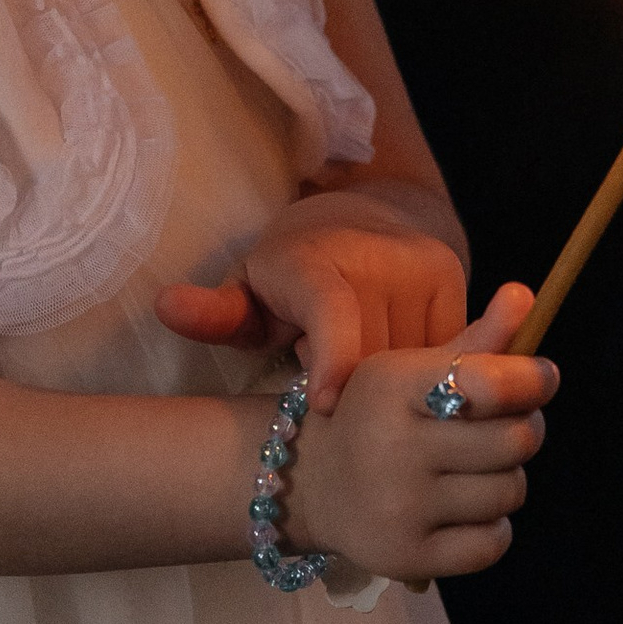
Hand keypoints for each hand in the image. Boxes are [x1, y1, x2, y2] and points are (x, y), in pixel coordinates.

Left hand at [157, 196, 468, 409]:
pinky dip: (423, 374)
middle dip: (352, 388)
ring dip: (390, 385)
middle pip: (374, 358)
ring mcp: (423, 266)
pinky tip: (399, 369)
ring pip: (415, 362)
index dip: (330, 361)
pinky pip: (446, 353)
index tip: (323, 404)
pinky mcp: (456, 278)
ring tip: (361, 369)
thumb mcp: (246, 292)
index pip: (332, 313)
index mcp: (316, 261)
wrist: (359, 219)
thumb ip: (215, 312)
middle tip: (325, 382)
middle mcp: (379, 256)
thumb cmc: (288, 275)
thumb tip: (166, 307)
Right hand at [280, 286, 553, 580]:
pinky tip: (465, 510)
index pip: (489, 383)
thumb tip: (526, 296)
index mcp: (393, 387)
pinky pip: (494, 543)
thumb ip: (475, 341)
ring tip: (478, 469)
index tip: (540, 378)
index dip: (531, 380)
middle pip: (514, 440)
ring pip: (510, 492)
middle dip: (524, 430)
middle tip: (509, 427)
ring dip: (507, 479)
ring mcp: (399, 507)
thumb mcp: (412, 370)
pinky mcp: (408, 557)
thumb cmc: (376, 416)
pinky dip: (493, 527)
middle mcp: (392, 447)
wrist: (307, 482)